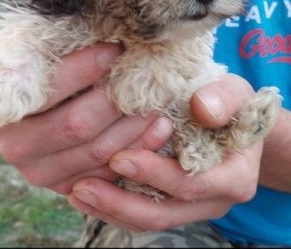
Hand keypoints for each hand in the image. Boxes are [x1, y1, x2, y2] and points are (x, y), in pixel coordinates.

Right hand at [0, 43, 171, 194]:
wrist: (35, 108)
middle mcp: (13, 145)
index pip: (48, 89)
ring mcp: (38, 172)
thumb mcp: (36, 52)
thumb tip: (106, 36)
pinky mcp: (65, 185)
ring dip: (134, 123)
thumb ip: (55, 48)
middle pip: (77, 125)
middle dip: (116, 97)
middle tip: (144, 75)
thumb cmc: (40, 71)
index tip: (114, 48)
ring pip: (98, 151)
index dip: (84, 68)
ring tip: (157, 97)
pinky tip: (159, 126)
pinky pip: (108, 172)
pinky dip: (138, 148)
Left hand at [68, 74, 262, 231]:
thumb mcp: (234, 92)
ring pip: (149, 220)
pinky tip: (86, 194)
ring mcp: (193, 206)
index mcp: (234, 176)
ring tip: (76, 193)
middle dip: (121, 202)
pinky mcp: (175, 203)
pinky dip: (114, 208)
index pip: (191, 184)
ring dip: (111, 210)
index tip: (118, 156)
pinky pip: (143, 215)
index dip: (154, 174)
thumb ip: (222, 99)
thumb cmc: (231, 103)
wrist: (234, 120)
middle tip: (82, 186)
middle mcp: (215, 199)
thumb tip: (202, 108)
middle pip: (164, 213)